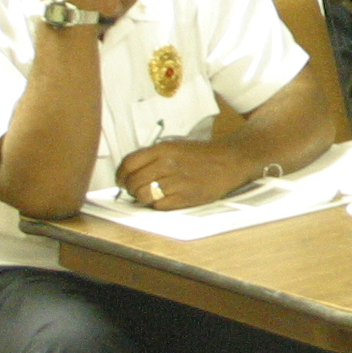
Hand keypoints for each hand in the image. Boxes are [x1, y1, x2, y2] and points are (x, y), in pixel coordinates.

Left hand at [113, 139, 259, 210]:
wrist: (230, 161)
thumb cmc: (201, 155)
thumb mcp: (175, 146)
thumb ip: (152, 157)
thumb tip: (129, 174)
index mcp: (163, 149)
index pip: (128, 164)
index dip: (121, 175)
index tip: (121, 180)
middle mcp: (167, 164)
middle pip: (133, 182)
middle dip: (131, 189)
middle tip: (137, 190)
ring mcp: (177, 181)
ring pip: (143, 195)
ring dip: (143, 198)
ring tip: (151, 196)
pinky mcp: (186, 196)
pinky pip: (159, 206)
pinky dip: (159, 205)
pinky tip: (166, 199)